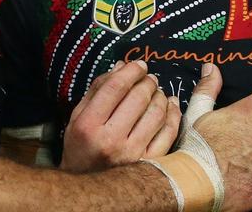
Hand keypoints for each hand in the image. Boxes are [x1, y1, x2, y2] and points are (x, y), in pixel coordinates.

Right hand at [60, 60, 181, 171]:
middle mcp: (110, 139)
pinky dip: (172, 114)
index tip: (139, 65)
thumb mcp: (79, 116)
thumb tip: (121, 67)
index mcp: (89, 125)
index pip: (115, 87)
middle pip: (138, 98)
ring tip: (157, 91)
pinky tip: (170, 104)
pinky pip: (168, 132)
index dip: (131, 71)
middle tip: (149, 78)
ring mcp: (132, 153)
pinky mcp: (148, 162)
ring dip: (160, 95)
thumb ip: (98, 90)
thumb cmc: (82, 147)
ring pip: (156, 113)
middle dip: (147, 81)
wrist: (89, 187)